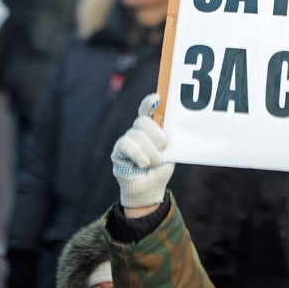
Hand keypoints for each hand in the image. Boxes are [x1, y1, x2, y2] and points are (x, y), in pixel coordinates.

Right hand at [111, 93, 174, 207]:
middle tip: (162, 149)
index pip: (147, 110)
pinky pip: (127, 145)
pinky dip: (138, 154)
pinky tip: (143, 164)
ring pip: (137, 135)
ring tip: (153, 163)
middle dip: (156, 135)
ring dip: (150, 152)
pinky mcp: (118, 151)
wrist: (150, 189)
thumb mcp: (169, 152)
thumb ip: (168, 138)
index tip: (157, 98)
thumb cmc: (160, 169)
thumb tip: (170, 127)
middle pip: (142, 121)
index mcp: (151, 129)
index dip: (149, 103)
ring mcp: (127, 140)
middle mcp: (137, 132)